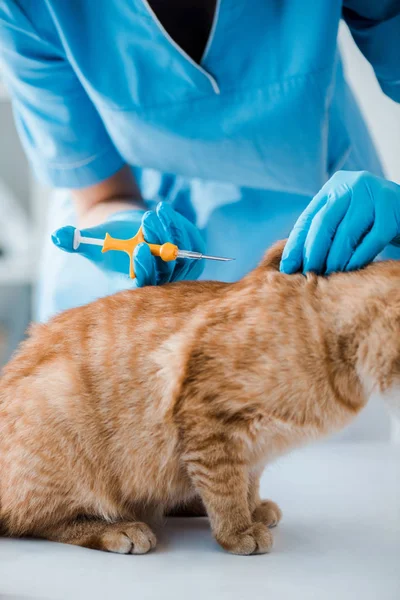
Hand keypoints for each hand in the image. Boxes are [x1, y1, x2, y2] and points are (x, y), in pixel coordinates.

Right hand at [52, 201, 205, 285]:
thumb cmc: (108, 241)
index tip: (139, 247)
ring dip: (169, 231)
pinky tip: (164, 212)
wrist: (129, 232)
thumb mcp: (90, 241)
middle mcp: (158, 282)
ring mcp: (177, 270)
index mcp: (135, 285)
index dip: (144, 268)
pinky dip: (178, 225)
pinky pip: (189, 242)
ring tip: (154, 213)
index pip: (145, 284)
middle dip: (159, 243)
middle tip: (148, 221)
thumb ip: (74, 241)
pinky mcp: (189, 254)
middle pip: (167, 270)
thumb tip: (58, 236)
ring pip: (181, 254)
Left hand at [280, 171, 399, 274]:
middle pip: (324, 222)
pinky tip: (351, 271)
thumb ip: (325, 231)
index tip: (287, 268)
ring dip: (335, 259)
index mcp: (335, 186)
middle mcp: (353, 185)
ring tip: (329, 277)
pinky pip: (372, 239)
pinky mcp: (393, 209)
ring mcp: (375, 194)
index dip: (296, 244)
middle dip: (313, 252)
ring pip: (346, 232)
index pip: (308, 217)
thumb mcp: (346, 218)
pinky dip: (359, 258)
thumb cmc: (373, 221)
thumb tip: (293, 262)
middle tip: (308, 274)